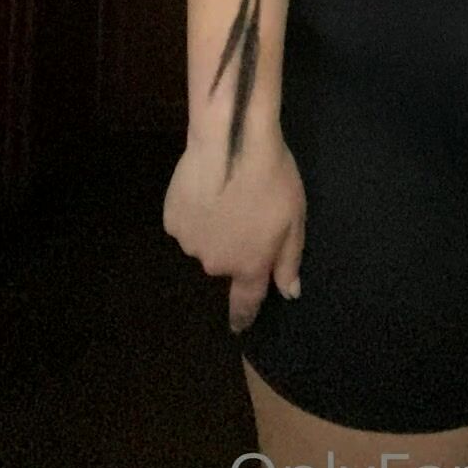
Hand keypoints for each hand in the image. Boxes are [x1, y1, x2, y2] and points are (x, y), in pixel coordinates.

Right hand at [163, 124, 305, 332]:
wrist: (233, 141)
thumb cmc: (273, 178)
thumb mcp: (295, 218)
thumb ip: (290, 260)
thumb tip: (288, 293)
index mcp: (249, 265)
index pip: (246, 302)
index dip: (243, 315)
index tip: (239, 326)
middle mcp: (216, 263)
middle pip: (226, 262)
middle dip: (235, 245)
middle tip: (247, 211)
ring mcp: (190, 243)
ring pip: (204, 242)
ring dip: (214, 227)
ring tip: (226, 193)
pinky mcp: (172, 220)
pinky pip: (186, 222)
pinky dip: (195, 211)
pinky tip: (206, 187)